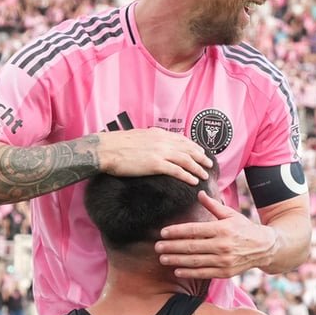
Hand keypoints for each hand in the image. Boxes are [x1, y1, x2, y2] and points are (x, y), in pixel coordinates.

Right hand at [95, 128, 212, 183]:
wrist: (107, 149)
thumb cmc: (118, 144)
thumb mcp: (138, 135)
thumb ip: (151, 138)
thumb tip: (155, 141)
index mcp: (159, 134)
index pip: (182, 139)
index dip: (194, 146)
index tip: (201, 151)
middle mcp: (163, 141)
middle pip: (188, 149)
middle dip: (201, 157)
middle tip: (209, 163)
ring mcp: (160, 152)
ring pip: (186, 160)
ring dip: (198, 167)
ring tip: (204, 174)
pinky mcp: (155, 164)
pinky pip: (177, 171)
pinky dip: (187, 175)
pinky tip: (193, 180)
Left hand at [155, 192, 276, 278]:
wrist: (264, 247)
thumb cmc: (244, 228)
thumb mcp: (231, 214)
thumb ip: (213, 206)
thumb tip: (199, 193)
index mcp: (222, 228)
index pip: (194, 230)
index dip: (176, 232)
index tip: (163, 233)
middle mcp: (222, 245)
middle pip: (191, 246)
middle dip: (171, 247)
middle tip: (157, 247)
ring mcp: (224, 260)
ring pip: (194, 261)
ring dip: (176, 260)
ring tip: (162, 258)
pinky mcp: (225, 272)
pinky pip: (203, 273)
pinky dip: (189, 273)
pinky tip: (177, 270)